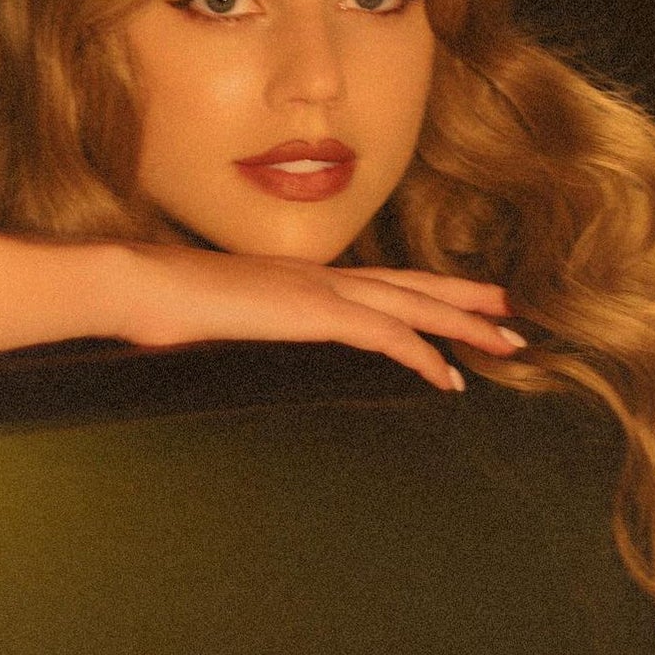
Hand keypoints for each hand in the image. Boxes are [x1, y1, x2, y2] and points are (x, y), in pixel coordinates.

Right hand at [115, 244, 525, 392]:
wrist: (144, 284)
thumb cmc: (167, 305)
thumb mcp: (224, 317)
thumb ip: (252, 323)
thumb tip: (256, 337)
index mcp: (300, 277)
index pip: (378, 283)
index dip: (425, 290)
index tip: (463, 299)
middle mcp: (318, 276)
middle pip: (409, 286)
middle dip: (464, 299)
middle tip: (511, 312)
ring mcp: (317, 290)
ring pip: (410, 305)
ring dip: (462, 325)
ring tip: (506, 342)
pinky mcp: (311, 312)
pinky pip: (383, 335)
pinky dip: (422, 354)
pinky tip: (448, 378)